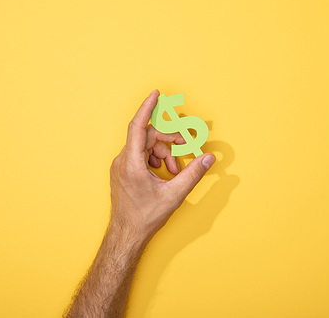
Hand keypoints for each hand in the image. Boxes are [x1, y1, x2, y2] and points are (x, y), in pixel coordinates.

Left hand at [109, 89, 215, 242]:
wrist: (126, 235)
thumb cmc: (145, 217)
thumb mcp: (174, 195)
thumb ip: (193, 173)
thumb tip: (208, 158)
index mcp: (131, 164)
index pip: (138, 127)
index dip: (147, 108)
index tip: (156, 94)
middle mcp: (122, 161)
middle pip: (148, 137)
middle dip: (169, 142)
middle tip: (186, 150)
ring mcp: (120, 166)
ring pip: (144, 146)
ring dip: (163, 153)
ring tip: (173, 171)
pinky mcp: (121, 171)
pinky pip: (139, 155)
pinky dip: (154, 159)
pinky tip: (163, 173)